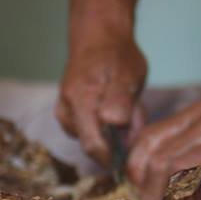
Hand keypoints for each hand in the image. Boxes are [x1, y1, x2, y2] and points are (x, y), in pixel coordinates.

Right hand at [56, 34, 146, 165]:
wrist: (97, 38)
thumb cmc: (115, 55)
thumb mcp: (127, 74)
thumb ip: (120, 100)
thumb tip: (114, 123)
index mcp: (80, 102)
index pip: (92, 145)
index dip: (112, 159)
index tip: (130, 161)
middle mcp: (66, 112)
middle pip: (93, 143)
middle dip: (118, 139)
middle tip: (136, 114)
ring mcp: (64, 114)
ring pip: (92, 137)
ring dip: (114, 131)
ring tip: (128, 106)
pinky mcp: (66, 115)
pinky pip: (88, 130)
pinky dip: (105, 125)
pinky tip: (116, 108)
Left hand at [127, 101, 200, 199]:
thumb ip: (185, 147)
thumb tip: (143, 175)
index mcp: (196, 112)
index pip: (148, 137)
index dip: (135, 166)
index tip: (137, 188)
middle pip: (152, 150)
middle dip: (141, 181)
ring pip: (164, 160)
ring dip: (154, 188)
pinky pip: (186, 166)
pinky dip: (172, 187)